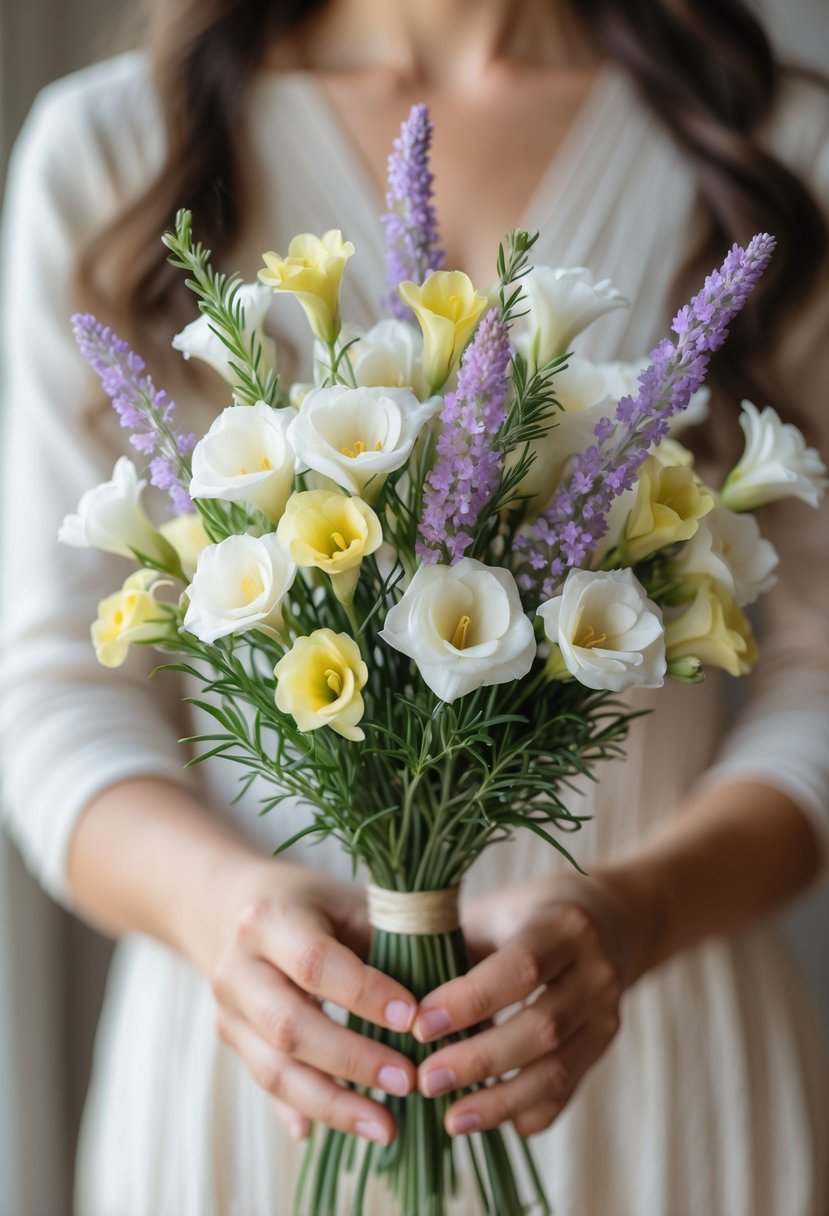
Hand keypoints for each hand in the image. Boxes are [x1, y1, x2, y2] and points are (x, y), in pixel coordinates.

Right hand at [208, 859, 417, 1145]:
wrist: (233, 904)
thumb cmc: (313, 903)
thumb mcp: (348, 903)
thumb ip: (388, 943)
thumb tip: (448, 1002)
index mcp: (268, 919)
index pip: (315, 963)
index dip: (364, 994)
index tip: (413, 1019)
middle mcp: (237, 967)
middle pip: (290, 1026)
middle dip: (353, 1060)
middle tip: (410, 1081)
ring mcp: (228, 1011)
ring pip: (275, 1070)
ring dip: (335, 1105)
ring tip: (388, 1127)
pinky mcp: (232, 1043)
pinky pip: (271, 1088)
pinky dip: (311, 1111)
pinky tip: (351, 1129)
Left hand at [413, 872, 632, 1137]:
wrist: (610, 918)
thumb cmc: (528, 913)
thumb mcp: (494, 912)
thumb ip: (454, 946)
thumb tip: (395, 998)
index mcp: (563, 925)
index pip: (520, 969)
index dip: (469, 1001)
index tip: (418, 1026)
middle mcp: (596, 970)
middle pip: (541, 1028)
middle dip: (480, 1060)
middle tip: (426, 1081)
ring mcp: (607, 1012)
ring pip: (558, 1068)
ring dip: (501, 1100)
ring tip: (452, 1119)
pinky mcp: (605, 1044)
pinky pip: (568, 1087)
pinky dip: (529, 1110)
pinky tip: (492, 1121)